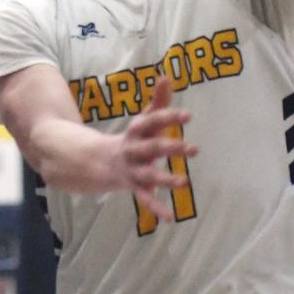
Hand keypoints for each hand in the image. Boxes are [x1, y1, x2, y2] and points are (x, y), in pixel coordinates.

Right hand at [110, 78, 195, 221]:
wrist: (99, 161)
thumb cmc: (134, 138)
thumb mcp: (144, 120)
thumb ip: (158, 102)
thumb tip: (166, 77)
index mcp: (137, 131)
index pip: (153, 121)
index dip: (169, 117)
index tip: (189, 115)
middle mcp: (134, 149)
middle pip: (152, 147)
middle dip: (172, 148)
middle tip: (195, 149)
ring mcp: (133, 170)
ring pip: (148, 175)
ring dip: (165, 179)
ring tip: (184, 183)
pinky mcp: (134, 187)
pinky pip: (145, 199)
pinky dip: (155, 208)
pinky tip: (169, 217)